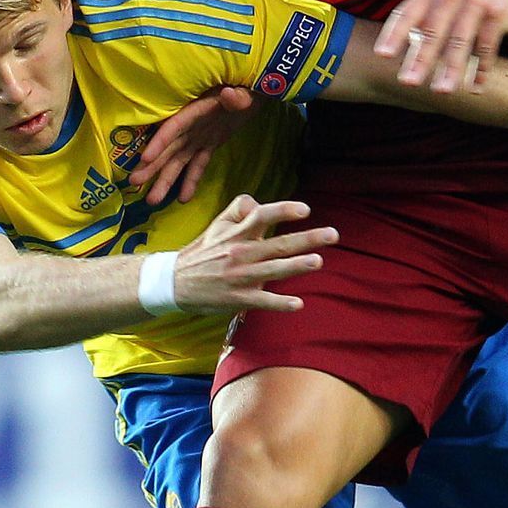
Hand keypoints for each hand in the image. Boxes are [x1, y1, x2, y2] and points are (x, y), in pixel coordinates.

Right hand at [133, 86, 254, 205]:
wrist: (253, 93)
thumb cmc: (246, 88)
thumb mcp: (243, 92)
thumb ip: (237, 97)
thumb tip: (229, 94)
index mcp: (196, 111)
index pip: (173, 128)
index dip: (159, 142)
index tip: (145, 158)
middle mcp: (192, 127)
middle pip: (169, 149)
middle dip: (152, 166)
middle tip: (134, 182)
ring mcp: (199, 137)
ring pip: (179, 162)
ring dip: (166, 180)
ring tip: (152, 200)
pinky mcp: (209, 145)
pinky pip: (199, 165)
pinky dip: (191, 181)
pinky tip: (183, 199)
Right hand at [174, 196, 337, 313]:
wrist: (174, 282)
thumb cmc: (202, 252)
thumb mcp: (217, 225)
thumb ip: (239, 210)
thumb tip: (259, 203)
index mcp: (236, 233)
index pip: (262, 216)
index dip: (284, 211)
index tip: (306, 210)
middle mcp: (240, 253)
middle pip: (278, 244)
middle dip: (308, 239)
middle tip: (333, 234)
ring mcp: (240, 277)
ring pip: (273, 270)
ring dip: (296, 266)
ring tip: (318, 261)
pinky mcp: (238, 298)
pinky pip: (262, 301)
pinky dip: (280, 303)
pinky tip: (298, 304)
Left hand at [375, 0, 507, 93]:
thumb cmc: (464, 2)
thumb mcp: (439, 5)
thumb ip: (421, 27)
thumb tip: (402, 57)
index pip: (407, 14)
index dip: (394, 34)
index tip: (382, 55)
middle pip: (433, 31)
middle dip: (421, 59)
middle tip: (408, 82)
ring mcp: (474, 3)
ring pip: (460, 40)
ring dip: (451, 68)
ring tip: (442, 91)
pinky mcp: (496, 14)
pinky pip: (486, 45)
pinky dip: (481, 69)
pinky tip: (475, 88)